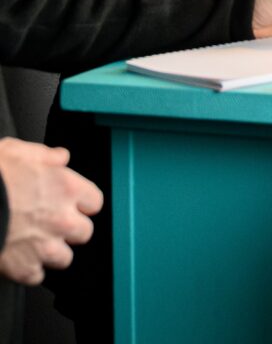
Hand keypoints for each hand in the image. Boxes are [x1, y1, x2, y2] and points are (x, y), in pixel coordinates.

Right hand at [0, 139, 102, 285]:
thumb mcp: (20, 151)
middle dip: (70, 230)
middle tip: (53, 225)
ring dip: (52, 253)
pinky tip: (19, 258)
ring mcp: (45, 246)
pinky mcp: (24, 267)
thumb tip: (59, 158)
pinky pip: (36, 277)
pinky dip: (28, 270)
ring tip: (36, 244)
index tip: (72, 205)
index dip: (82, 204)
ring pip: (64, 258)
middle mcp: (62, 219)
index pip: (94, 202)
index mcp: (67, 189)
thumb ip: (46, 156)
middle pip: (84, 232)